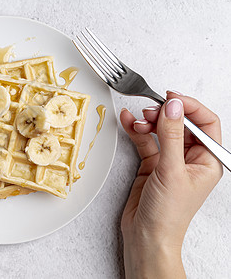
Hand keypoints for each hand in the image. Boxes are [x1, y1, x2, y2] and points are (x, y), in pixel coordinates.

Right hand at [120, 91, 222, 277]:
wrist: (146, 236)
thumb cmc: (168, 214)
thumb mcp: (171, 170)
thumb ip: (172, 135)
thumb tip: (173, 107)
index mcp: (207, 161)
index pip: (205, 123)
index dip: (190, 107)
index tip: (171, 98)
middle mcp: (190, 159)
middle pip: (181, 124)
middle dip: (165, 114)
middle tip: (150, 111)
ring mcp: (170, 161)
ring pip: (161, 131)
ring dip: (148, 122)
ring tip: (137, 119)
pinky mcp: (151, 165)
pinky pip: (145, 141)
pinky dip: (136, 130)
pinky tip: (128, 122)